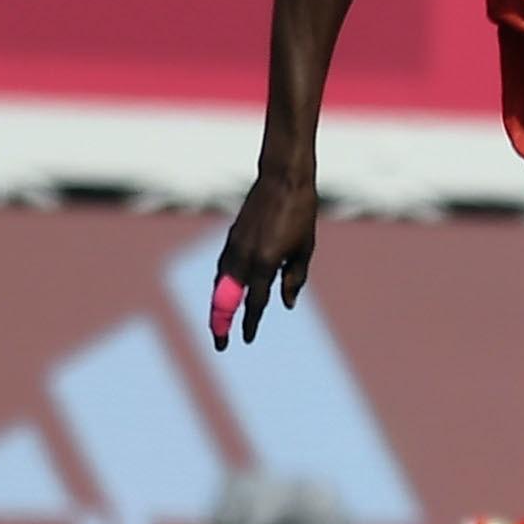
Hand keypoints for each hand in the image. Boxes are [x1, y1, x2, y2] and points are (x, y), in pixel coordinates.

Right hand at [212, 170, 319, 349]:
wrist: (283, 180)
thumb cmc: (301, 214)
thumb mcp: (304, 249)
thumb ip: (294, 278)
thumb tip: (286, 304)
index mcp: (265, 262)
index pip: (254, 302)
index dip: (250, 323)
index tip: (246, 340)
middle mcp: (244, 257)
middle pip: (227, 299)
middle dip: (222, 322)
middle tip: (220, 343)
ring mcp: (234, 246)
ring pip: (221, 284)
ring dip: (219, 305)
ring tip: (221, 323)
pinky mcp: (231, 237)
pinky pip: (223, 268)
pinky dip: (222, 285)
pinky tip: (225, 293)